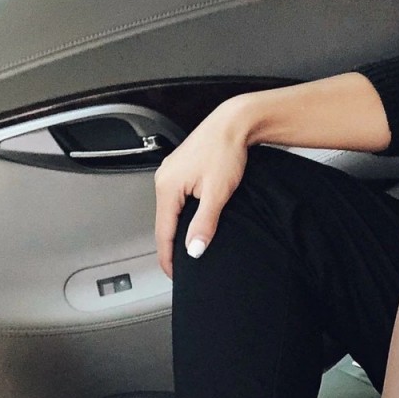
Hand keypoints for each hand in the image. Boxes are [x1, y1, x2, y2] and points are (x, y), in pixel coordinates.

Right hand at [154, 97, 251, 277]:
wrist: (235, 123)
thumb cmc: (226, 151)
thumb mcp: (218, 193)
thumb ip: (204, 224)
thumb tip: (193, 250)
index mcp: (167, 187)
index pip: (163, 232)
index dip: (168, 257)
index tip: (174, 274)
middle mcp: (164, 179)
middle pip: (163, 222)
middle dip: (171, 246)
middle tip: (182, 267)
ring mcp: (171, 173)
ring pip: (170, 211)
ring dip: (177, 230)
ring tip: (187, 249)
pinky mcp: (182, 169)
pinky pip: (177, 199)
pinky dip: (182, 215)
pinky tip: (192, 222)